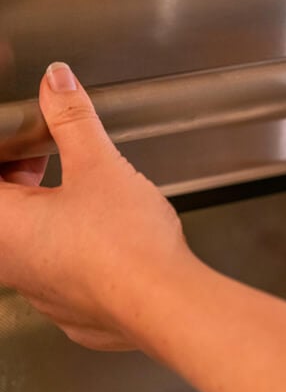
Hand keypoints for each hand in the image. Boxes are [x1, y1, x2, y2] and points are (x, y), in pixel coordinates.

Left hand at [0, 62, 192, 350]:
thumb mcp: (99, 164)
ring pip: (22, 242)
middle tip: (45, 156)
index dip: (9, 155)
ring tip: (80, 195)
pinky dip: (65, 247)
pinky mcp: (65, 309)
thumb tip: (57, 83)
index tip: (26, 144)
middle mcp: (6, 262)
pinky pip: (51, 270)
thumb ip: (71, 119)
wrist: (163, 302)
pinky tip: (100, 238)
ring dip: (42, 213)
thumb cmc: (125, 246)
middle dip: (19, 177)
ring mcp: (35, 290)